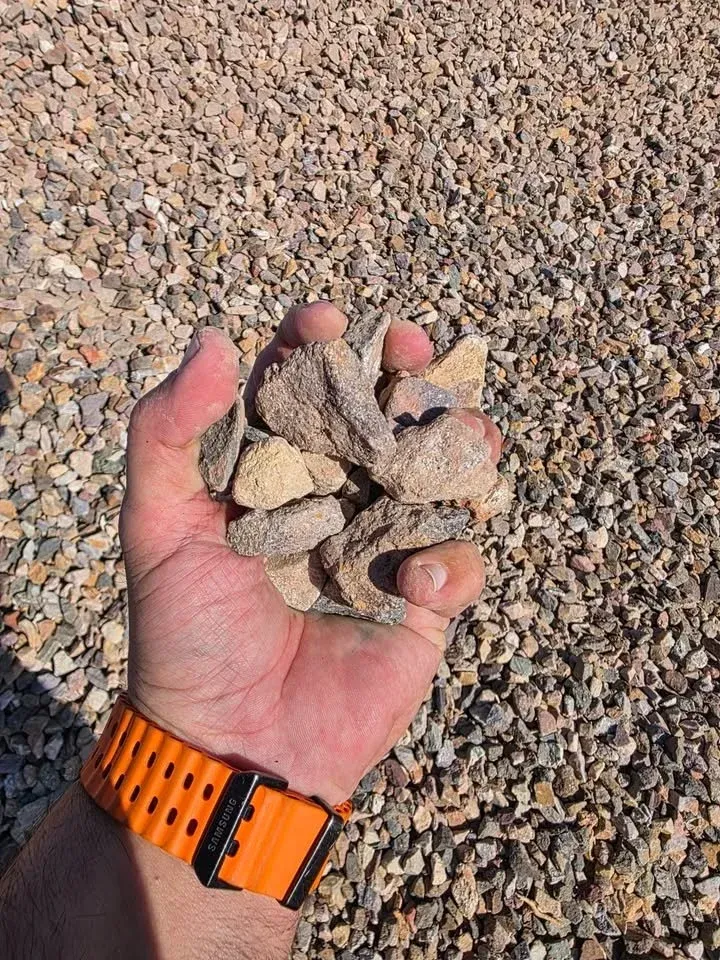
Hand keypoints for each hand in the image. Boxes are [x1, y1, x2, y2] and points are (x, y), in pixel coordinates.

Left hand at [120, 303, 500, 804]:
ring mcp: (385, 546)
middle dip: (406, 374)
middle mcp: (336, 498)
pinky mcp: (424, 602)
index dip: (316, 345)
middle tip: (412, 345)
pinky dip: (451, 563)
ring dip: (459, 446)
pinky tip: (416, 585)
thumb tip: (213, 339)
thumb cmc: (187, 634)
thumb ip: (166, 433)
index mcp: (277, 474)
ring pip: (441, 476)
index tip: (324, 319)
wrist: (233, 741)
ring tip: (464, 435)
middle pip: (384, 417)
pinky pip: (459, 564)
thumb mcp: (156, 528)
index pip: (303, 391)